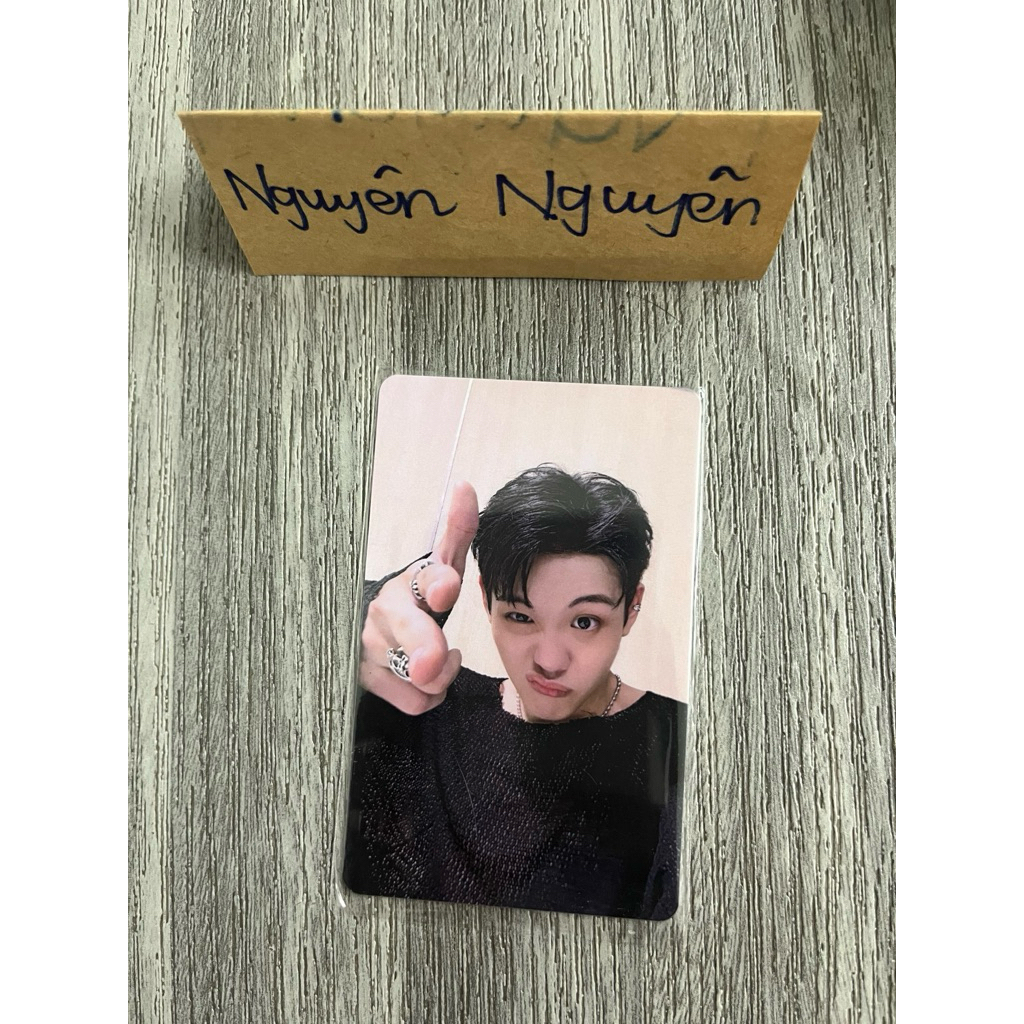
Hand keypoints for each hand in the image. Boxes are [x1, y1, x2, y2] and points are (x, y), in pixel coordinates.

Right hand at [360, 481, 479, 713]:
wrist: (364, 632)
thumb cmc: (414, 599)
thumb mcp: (436, 567)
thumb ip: (456, 533)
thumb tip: (464, 486)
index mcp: (410, 581)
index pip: (426, 577)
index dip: (439, 582)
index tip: (449, 586)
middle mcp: (385, 612)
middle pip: (408, 631)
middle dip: (424, 647)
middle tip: (437, 662)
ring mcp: (371, 647)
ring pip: (417, 674)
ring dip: (440, 675)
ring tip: (438, 661)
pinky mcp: (367, 679)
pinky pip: (413, 700)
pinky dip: (427, 696)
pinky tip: (423, 681)